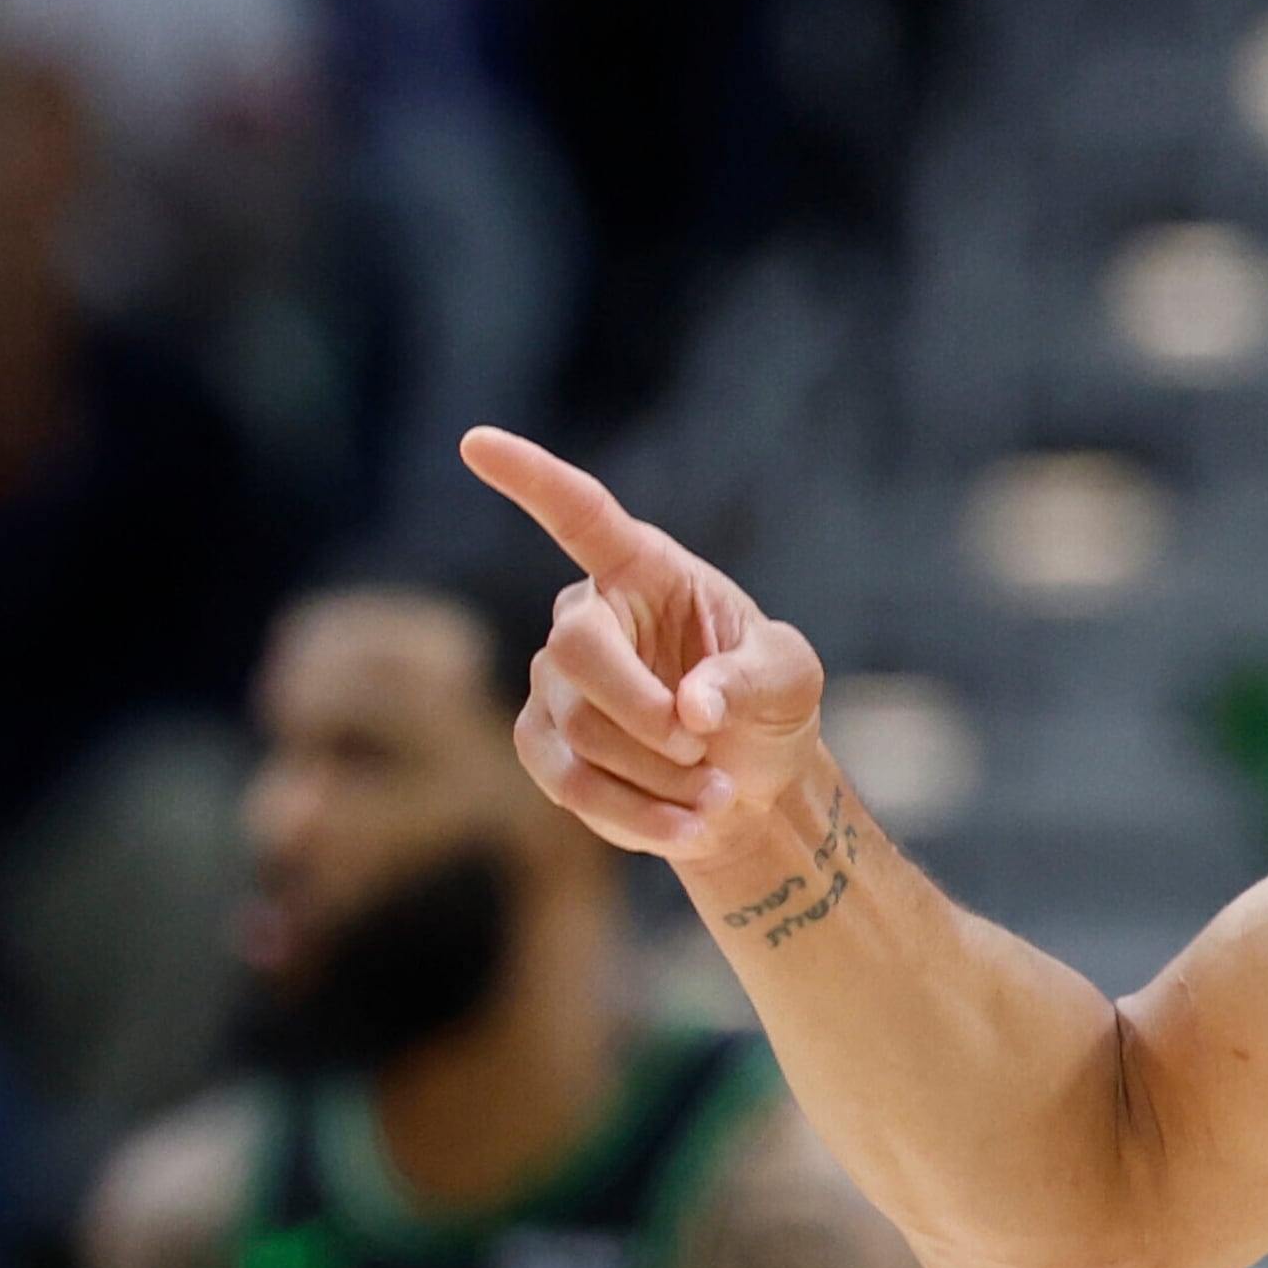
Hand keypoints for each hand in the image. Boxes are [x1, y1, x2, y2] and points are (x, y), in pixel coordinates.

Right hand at [462, 426, 824, 859]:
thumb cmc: (768, 707)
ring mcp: (554, 681)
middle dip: (642, 712)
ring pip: (578, 729)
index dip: (531, 478)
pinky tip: (689, 824)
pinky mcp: (542, 744)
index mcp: (645, 570)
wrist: (748, 785)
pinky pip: (567, 782)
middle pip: (577, 652)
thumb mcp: (790, 680)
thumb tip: (691, 708)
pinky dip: (636, 813)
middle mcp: (587, 615)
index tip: (477, 442)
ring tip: (719, 792)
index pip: (580, 513)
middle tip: (702, 747)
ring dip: (658, 774)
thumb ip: (751, 680)